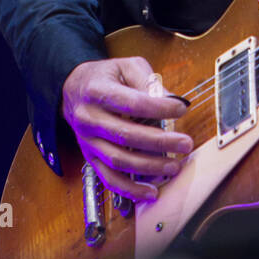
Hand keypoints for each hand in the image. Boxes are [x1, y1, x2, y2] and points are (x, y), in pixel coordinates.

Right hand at [61, 56, 193, 202]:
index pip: (132, 103)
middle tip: (185, 143)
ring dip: (149, 167)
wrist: (73, 90)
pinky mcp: (90, 157)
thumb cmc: (105, 77)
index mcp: (97, 91)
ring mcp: (87, 141)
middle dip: (160, 142)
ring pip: (118, 160)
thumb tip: (171, 100)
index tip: (181, 109)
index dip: (159, 108)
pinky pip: (108, 179)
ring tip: (174, 166)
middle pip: (126, 135)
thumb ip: (148, 81)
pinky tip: (151, 192)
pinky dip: (130, 189)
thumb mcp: (126, 66)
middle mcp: (89, 118)